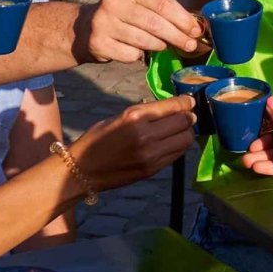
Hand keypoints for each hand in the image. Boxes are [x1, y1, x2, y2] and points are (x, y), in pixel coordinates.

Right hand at [69, 95, 195, 192]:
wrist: (83, 170)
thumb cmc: (98, 139)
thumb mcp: (119, 117)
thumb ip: (145, 112)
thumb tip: (171, 107)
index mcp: (135, 117)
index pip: (173, 107)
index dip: (186, 102)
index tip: (189, 101)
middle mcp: (146, 135)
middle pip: (184, 122)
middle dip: (189, 117)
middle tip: (188, 115)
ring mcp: (151, 155)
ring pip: (185, 140)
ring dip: (187, 133)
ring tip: (181, 130)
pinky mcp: (152, 169)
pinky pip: (177, 154)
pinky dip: (179, 147)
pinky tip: (172, 143)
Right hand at [81, 0, 202, 62]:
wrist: (85, 28)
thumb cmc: (124, 16)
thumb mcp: (141, 4)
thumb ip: (164, 11)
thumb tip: (194, 28)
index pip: (163, 3)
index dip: (182, 19)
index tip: (195, 30)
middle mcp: (114, 2)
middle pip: (155, 23)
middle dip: (177, 36)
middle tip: (190, 46)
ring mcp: (104, 23)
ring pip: (145, 41)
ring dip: (159, 46)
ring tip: (163, 46)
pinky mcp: (98, 42)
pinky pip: (131, 55)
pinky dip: (139, 56)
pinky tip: (137, 51)